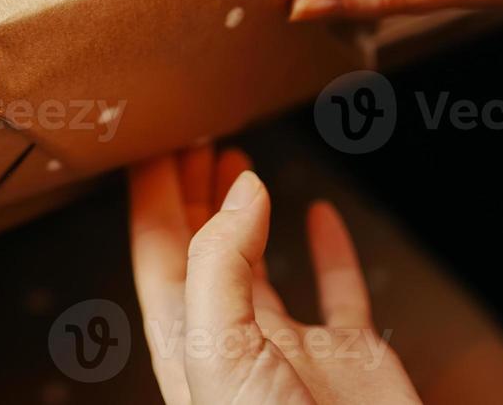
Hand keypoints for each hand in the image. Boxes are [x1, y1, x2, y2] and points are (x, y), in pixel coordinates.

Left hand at [129, 145, 419, 403]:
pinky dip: (330, 251)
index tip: (155, 142)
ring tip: (237, 165)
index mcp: (187, 344)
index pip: (158, 252)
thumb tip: (240, 191)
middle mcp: (233, 343)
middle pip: (199, 251)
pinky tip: (319, 216)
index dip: (153, 196)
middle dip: (190, 194)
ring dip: (246, 215)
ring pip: (259, 267)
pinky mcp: (349, 363)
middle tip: (192, 139)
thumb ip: (220, 265)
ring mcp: (292, 352)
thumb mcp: (220, 351)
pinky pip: (338, 294)